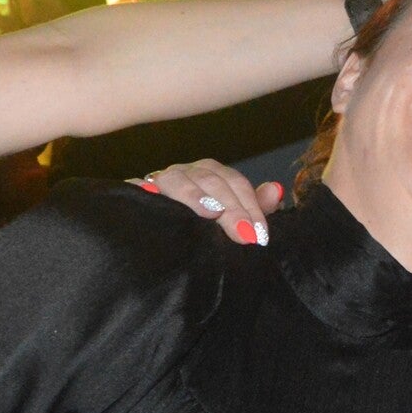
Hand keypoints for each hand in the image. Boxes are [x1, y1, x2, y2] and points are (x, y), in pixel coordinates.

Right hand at [130, 159, 283, 244]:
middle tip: (244, 233)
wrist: (150, 239)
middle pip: (211, 180)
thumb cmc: (199, 226)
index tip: (259, 233)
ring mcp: (159, 180)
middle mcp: (186, 173)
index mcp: (210, 175)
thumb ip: (254, 208)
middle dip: (231, 207)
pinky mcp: (135, 192)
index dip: (250, 206)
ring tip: (210, 213)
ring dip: (194, 195)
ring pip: (178, 179)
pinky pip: (140, 188)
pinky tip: (156, 201)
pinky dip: (147, 192)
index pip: (235, 183)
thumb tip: (276, 190)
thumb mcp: (231, 219)